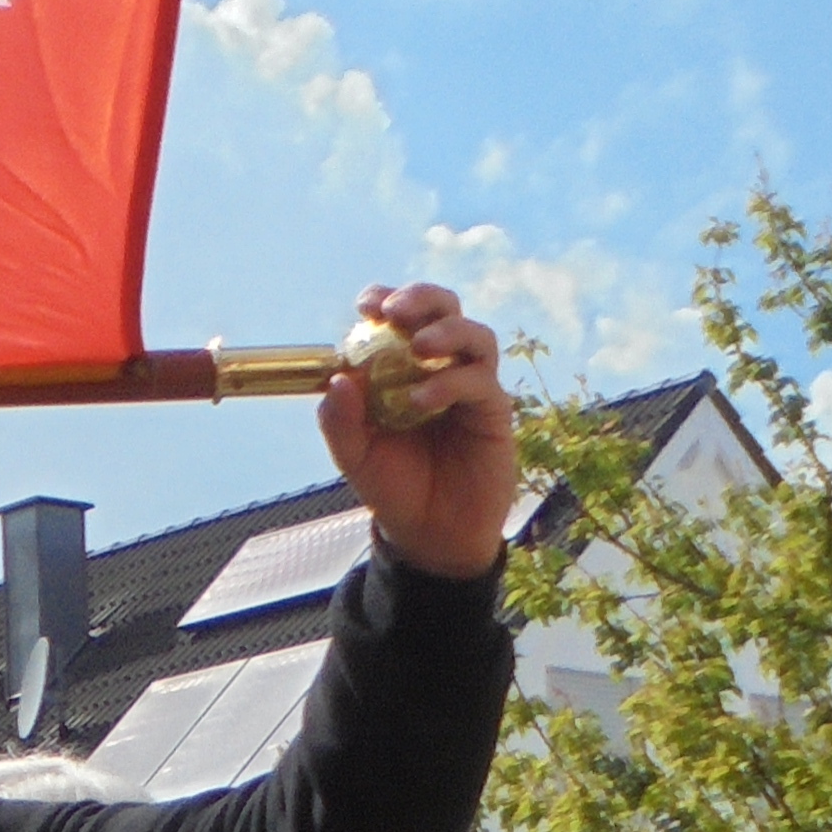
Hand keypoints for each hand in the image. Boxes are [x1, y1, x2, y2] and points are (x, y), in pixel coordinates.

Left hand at [321, 284, 514, 581]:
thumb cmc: (393, 485)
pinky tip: (422, 400)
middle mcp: (441, 366)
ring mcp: (471, 385)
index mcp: (404, 365)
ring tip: (420, 347)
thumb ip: (340, 420)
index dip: (387, 299)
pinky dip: (450, 382)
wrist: (429, 532)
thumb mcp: (354, 455)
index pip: (402, 316)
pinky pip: (480, 382)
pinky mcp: (494, 411)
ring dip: (447, 332)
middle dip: (424, 299)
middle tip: (398, 312)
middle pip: (446, 309)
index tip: (366, 305)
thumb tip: (337, 378)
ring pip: (475, 335)